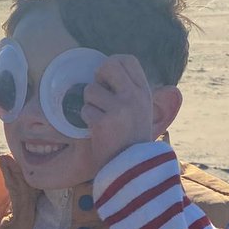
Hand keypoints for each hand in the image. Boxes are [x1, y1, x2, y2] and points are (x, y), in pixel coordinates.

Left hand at [80, 54, 153, 169]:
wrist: (133, 169)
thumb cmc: (132, 137)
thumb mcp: (140, 109)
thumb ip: (128, 89)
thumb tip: (106, 68)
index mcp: (144, 92)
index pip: (127, 60)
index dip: (112, 65)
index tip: (108, 80)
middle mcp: (134, 97)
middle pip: (108, 65)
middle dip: (98, 78)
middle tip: (99, 95)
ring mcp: (119, 109)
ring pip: (90, 90)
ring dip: (90, 104)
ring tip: (101, 119)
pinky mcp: (103, 123)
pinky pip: (84, 110)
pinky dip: (86, 120)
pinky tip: (98, 131)